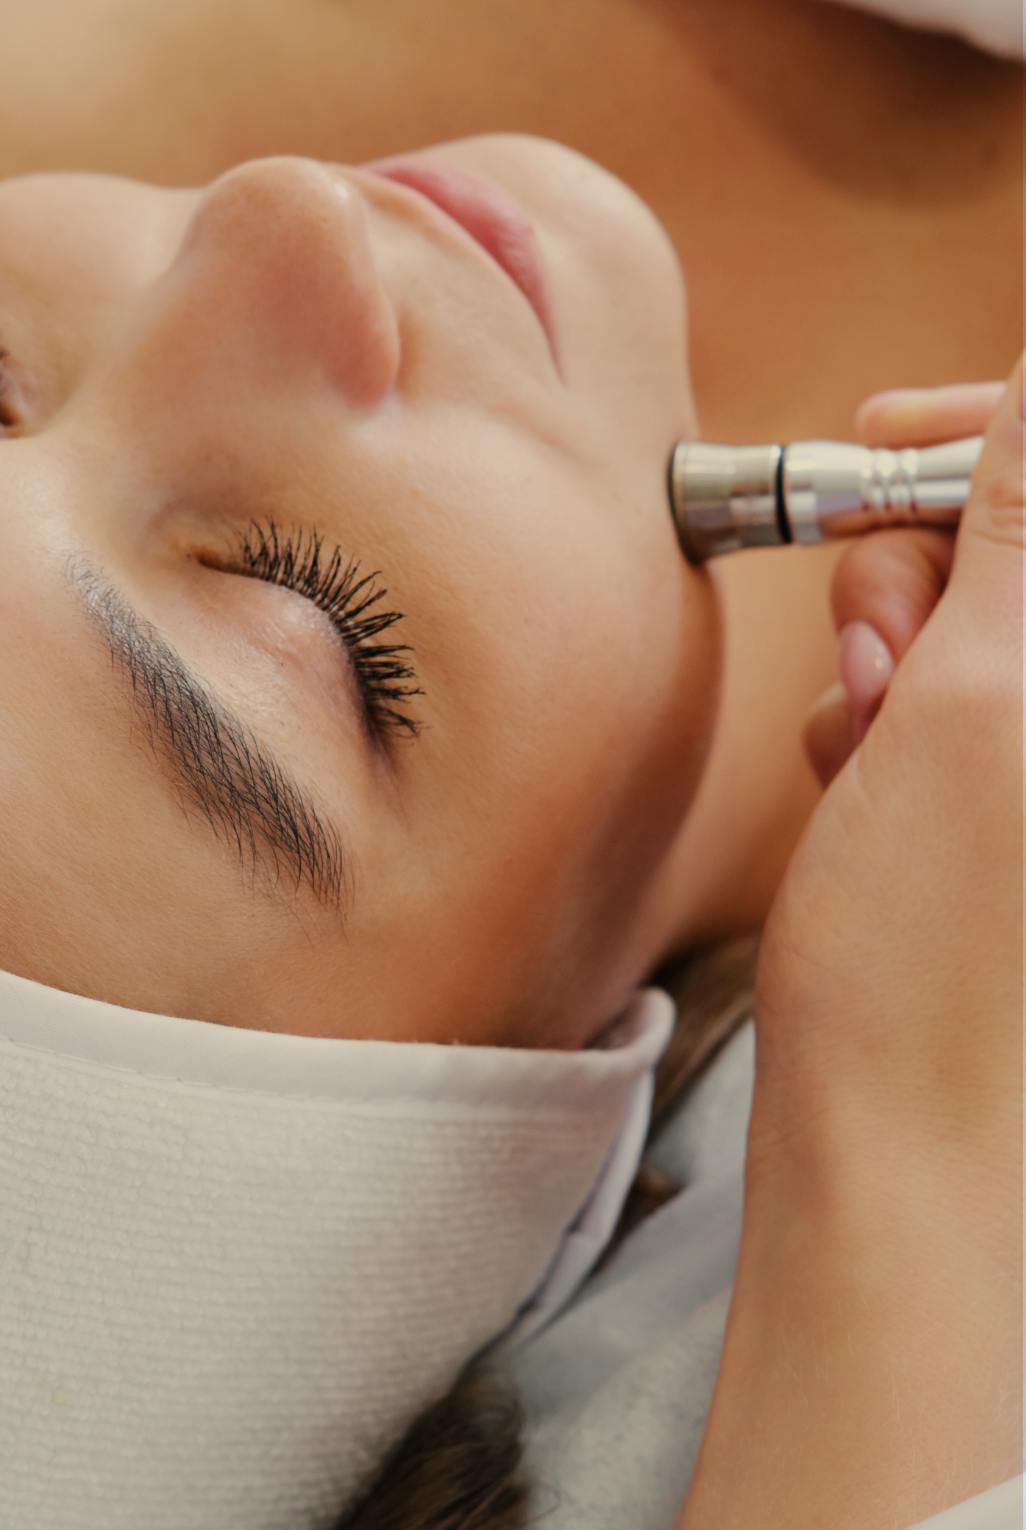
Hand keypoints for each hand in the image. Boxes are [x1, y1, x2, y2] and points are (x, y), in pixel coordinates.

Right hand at [753, 360, 1021, 1163]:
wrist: (899, 1152)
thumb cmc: (939, 964)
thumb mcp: (983, 703)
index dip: (991, 432)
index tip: (892, 435)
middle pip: (1024, 542)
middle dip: (926, 569)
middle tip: (877, 658)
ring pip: (976, 617)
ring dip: (894, 653)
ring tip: (865, 748)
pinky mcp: (1021, 802)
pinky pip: (956, 695)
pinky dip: (892, 716)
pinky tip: (863, 781)